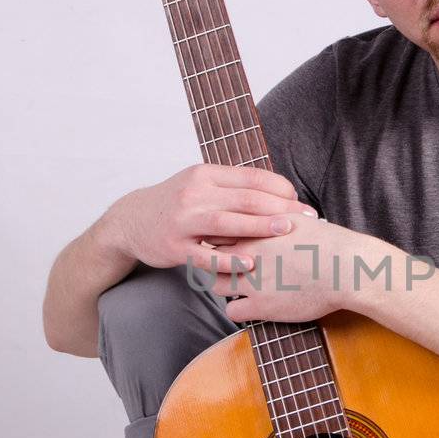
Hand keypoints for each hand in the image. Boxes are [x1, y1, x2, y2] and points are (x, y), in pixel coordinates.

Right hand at [99, 163, 316, 269]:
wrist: (130, 221)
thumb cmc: (176, 202)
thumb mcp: (201, 183)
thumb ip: (234, 186)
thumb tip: (280, 191)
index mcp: (206, 174)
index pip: (251, 177)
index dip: (280, 188)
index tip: (300, 201)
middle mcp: (195, 193)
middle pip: (245, 198)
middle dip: (281, 208)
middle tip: (307, 218)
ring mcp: (184, 220)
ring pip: (228, 223)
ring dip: (261, 227)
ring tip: (288, 232)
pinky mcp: (174, 247)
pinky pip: (205, 255)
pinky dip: (229, 259)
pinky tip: (250, 263)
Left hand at [185, 215, 376, 323]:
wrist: (343, 268)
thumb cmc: (327, 243)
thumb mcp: (298, 219)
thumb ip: (276, 215)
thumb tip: (273, 211)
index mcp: (256, 230)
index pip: (220, 230)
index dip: (223, 238)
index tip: (231, 244)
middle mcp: (247, 254)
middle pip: (211, 257)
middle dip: (218, 262)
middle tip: (233, 266)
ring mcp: (251, 280)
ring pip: (216, 285)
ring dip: (225, 286)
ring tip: (241, 287)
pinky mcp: (260, 306)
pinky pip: (231, 311)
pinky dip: (238, 309)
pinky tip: (252, 305)